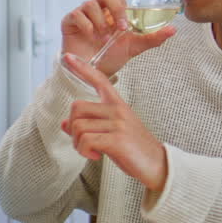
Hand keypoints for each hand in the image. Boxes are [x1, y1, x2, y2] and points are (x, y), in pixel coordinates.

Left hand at [59, 53, 167, 191]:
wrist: (157, 165)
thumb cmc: (133, 149)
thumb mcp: (110, 133)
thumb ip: (88, 126)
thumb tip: (64, 123)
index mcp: (118, 104)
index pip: (99, 80)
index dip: (82, 68)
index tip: (67, 56)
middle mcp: (117, 110)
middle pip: (77, 107)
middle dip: (72, 127)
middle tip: (83, 142)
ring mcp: (118, 124)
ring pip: (78, 127)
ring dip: (78, 144)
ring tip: (91, 151)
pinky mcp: (117, 139)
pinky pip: (85, 141)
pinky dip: (84, 151)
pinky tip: (96, 156)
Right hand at [61, 0, 174, 75]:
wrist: (93, 72)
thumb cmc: (112, 55)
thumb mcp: (135, 47)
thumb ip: (153, 37)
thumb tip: (173, 29)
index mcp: (114, 8)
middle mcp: (99, 7)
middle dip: (116, 9)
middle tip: (122, 27)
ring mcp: (83, 13)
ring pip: (91, 4)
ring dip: (101, 21)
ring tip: (105, 37)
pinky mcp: (69, 21)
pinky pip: (77, 14)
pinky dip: (86, 25)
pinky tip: (91, 35)